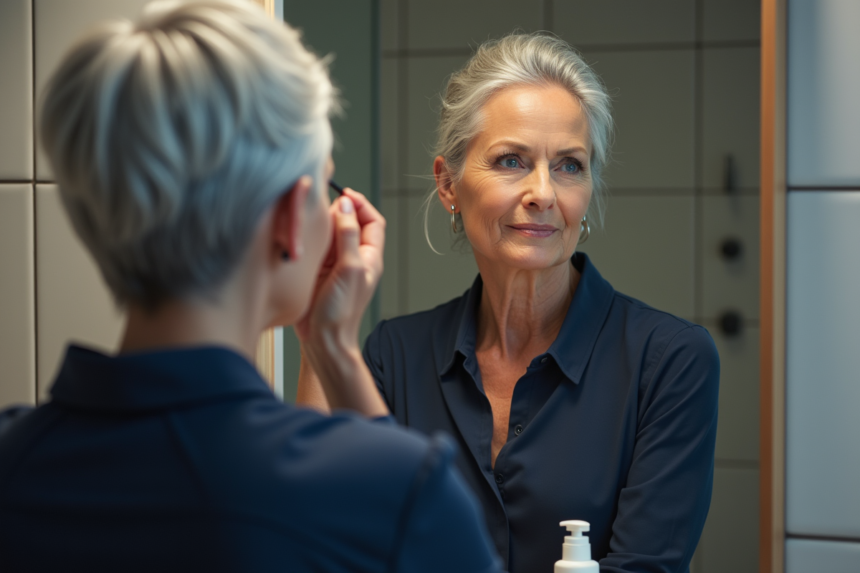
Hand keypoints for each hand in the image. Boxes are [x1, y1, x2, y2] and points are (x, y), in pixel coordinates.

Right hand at [294, 188, 388, 416]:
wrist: (323, 341)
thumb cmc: (341, 313)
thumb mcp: (349, 269)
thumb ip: (347, 236)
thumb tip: (346, 206)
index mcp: (369, 257)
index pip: (372, 221)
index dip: (361, 205)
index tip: (344, 194)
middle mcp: (353, 257)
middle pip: (349, 223)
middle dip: (337, 211)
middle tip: (320, 205)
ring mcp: (334, 264)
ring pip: (330, 233)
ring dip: (321, 224)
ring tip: (309, 219)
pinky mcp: (316, 271)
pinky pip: (315, 246)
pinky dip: (309, 238)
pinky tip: (300, 237)